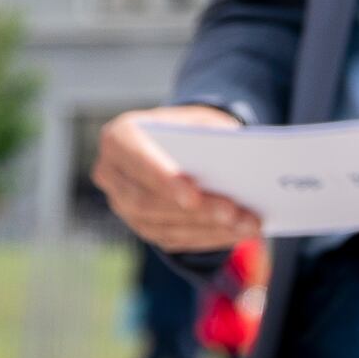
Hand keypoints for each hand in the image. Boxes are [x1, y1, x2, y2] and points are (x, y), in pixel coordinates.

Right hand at [92, 107, 257, 251]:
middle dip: (196, 210)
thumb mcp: (202, 119)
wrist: (178, 141)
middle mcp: (111, 173)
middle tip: (235, 214)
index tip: (193, 197)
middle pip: (148, 201)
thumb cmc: (192, 126)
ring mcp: (121, 204)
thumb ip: (211, 134)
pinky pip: (171, 238)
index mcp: (120, 137)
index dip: (164, 180)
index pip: (137, 159)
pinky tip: (236, 234)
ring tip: (247, 226)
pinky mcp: (140, 224)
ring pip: (161, 225)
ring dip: (207, 229)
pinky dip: (206, 237)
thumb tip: (238, 158)